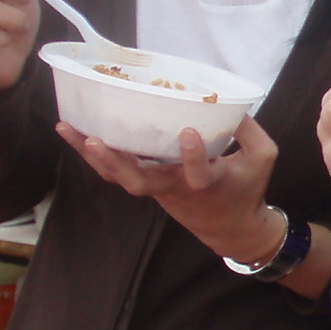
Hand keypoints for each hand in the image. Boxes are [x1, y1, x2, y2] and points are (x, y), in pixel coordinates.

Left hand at [57, 114, 285, 264]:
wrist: (231, 229)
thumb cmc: (247, 190)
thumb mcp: (263, 158)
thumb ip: (249, 129)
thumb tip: (227, 100)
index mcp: (208, 183)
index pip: (199, 174)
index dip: (193, 157)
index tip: (189, 132)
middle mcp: (176, 188)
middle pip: (140, 182)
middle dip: (116, 162)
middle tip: (95, 140)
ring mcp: (157, 189)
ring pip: (120, 178)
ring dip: (94, 156)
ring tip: (67, 128)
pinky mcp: (148, 185)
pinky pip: (117, 172)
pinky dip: (96, 155)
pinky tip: (75, 133)